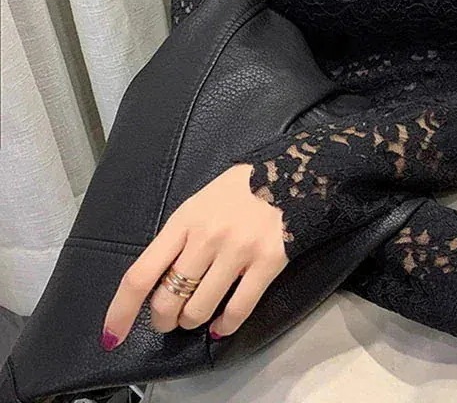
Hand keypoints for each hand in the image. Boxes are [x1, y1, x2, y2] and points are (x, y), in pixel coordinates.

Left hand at [100, 164, 287, 350]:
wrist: (291, 174)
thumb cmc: (239, 191)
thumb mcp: (199, 204)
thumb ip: (178, 239)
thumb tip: (157, 282)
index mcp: (185, 220)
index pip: (141, 274)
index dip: (121, 310)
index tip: (112, 335)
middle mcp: (207, 237)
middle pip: (167, 299)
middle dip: (163, 319)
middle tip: (169, 318)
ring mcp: (238, 251)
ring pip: (198, 309)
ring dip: (191, 321)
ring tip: (195, 316)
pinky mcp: (267, 263)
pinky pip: (237, 310)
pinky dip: (224, 326)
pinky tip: (221, 325)